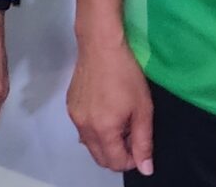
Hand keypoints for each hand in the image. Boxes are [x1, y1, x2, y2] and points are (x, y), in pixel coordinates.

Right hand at [68, 36, 153, 175]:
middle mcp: (84, 127)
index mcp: (103, 130)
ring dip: (106, 143)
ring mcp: (74, 117)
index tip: (140, 145)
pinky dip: (95, 130)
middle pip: (100, 158)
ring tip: (120, 121)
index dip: (132, 160)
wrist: (100, 46)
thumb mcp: (143, 109)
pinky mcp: (70, 106)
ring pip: (90, 145)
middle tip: (131, 134)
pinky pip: (83, 129)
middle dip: (118, 154)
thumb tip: (145, 169)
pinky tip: (106, 110)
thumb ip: (143, 142)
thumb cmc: (126, 75)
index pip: (115, 163)